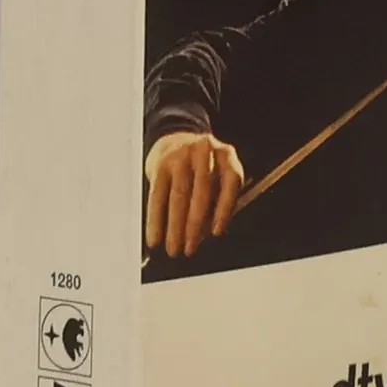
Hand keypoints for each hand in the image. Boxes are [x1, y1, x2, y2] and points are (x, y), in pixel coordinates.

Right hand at [143, 129, 244, 258]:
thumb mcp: (218, 175)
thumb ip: (218, 199)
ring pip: (178, 196)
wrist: (174, 138)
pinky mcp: (161, 163)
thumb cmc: (201, 168)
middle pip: (202, 192)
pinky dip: (155, 220)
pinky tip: (155, 236)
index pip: (231, 182)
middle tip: (190, 249)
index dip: (224, 209)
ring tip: (173, 249)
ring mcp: (181, 155)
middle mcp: (205, 151)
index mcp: (226, 155)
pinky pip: (157, 195)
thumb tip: (207, 234)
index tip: (217, 233)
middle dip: (195, 225)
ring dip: (174, 227)